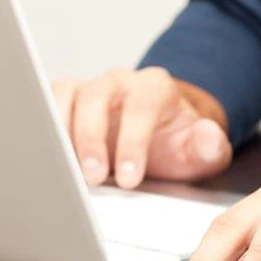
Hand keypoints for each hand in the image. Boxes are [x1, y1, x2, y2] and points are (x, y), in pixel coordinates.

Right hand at [52, 67, 231, 188]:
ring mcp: (94, 87)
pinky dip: (50, 127)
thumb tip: (208, 135)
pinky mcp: (71, 98)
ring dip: (66, 135)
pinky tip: (57, 156)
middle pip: (99, 98)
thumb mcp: (203, 152)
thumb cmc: (179, 143)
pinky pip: (52, 102)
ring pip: (70, 97)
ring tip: (70, 171)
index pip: (142, 108)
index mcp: (157, 88)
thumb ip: (210, 146)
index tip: (129, 178)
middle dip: (93, 140)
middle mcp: (123, 82)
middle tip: (94, 178)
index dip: (133, 143)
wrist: (165, 135)